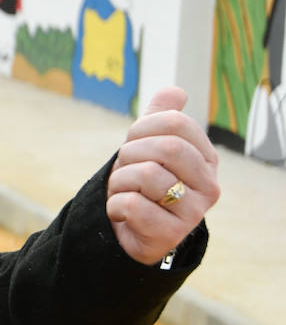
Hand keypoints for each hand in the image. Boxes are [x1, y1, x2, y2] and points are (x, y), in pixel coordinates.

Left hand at [107, 87, 219, 264]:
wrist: (132, 233)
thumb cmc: (141, 186)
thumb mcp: (149, 148)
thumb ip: (162, 118)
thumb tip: (175, 91)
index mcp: (206, 160)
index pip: (176, 123)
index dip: (142, 127)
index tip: (132, 142)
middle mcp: (209, 185)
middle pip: (167, 147)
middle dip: (131, 153)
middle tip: (125, 169)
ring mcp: (193, 212)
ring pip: (146, 174)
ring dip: (119, 181)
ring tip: (124, 192)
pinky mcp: (171, 234)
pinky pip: (132, 205)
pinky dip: (115, 205)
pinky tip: (122, 213)